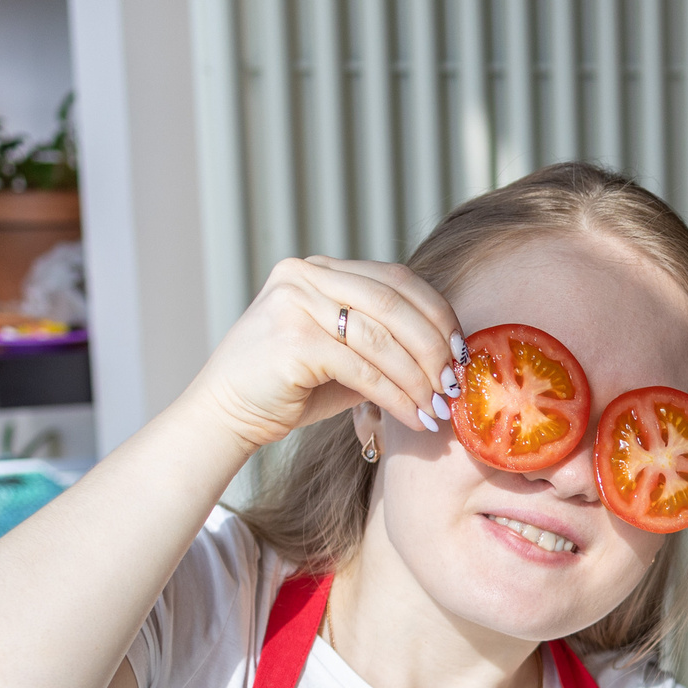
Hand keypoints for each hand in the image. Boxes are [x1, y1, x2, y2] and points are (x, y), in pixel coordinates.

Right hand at [185, 256, 463, 452]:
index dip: (436, 314)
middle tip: (455, 382)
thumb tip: (448, 358)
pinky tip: (415, 418)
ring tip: (439, 408)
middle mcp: (305, 275)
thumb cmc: (290, 388)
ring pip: (382, 338)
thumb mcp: (343, 355)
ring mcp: (295, 303)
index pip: (395, 279)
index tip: (460, 351)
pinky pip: (364, 370)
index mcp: (320, 269)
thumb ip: (383, 343)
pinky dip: (397, 397)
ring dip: (419, 378)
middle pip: (394, 303)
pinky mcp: (293, 341)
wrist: (227, 413)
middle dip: (433, 347)